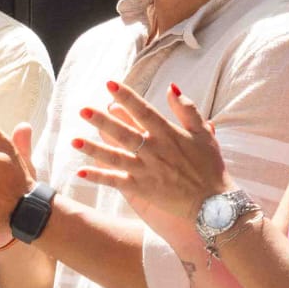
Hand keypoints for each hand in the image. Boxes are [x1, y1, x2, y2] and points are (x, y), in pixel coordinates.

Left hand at [75, 81, 234, 234]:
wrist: (214, 203)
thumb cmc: (210, 166)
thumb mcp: (204, 133)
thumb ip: (187, 109)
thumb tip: (171, 87)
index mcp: (169, 134)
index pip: (144, 111)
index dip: (127, 97)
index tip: (109, 84)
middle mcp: (155, 151)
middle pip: (124, 133)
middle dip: (102, 122)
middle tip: (82, 110)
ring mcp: (147, 171)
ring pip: (116, 157)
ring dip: (94, 149)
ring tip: (74, 141)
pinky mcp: (142, 189)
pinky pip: (116, 182)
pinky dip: (99, 178)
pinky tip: (80, 172)